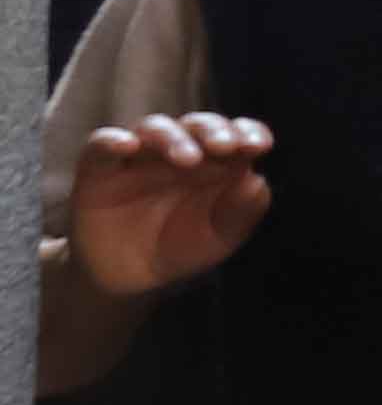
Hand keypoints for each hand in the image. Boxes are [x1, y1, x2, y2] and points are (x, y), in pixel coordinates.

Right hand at [64, 115, 275, 301]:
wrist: (128, 279)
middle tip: (225, 146)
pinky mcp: (99, 168)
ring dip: (173, 137)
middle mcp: (179, 150)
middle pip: (197, 125)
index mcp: (217, 161)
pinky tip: (128, 145)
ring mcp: (139, 156)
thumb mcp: (219, 237)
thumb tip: (257, 180)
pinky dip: (113, 141)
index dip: (249, 132)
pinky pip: (101, 145)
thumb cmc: (181, 248)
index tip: (260, 145)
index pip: (236, 134)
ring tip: (189, 158)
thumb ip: (241, 211)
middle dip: (213, 130)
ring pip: (154, 128)